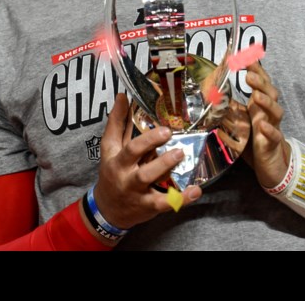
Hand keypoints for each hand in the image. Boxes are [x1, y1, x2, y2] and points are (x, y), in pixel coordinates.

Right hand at [92, 94, 201, 231]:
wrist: (108, 209)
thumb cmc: (113, 172)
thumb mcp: (111, 149)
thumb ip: (117, 123)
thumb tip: (122, 96)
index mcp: (118, 160)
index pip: (130, 148)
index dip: (147, 139)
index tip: (165, 128)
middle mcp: (126, 177)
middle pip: (139, 165)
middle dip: (155, 152)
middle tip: (172, 138)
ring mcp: (138, 192)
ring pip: (150, 182)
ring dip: (166, 168)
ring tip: (182, 155)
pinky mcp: (149, 206)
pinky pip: (165, 203)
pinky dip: (181, 199)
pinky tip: (196, 191)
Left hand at [241, 61, 289, 189]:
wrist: (270, 163)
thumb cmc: (255, 139)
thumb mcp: (240, 122)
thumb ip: (231, 108)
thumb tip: (213, 95)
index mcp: (259, 105)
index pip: (261, 83)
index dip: (256, 70)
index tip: (246, 57)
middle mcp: (268, 113)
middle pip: (271, 93)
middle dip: (261, 83)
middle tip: (249, 74)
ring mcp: (273, 127)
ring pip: (276, 111)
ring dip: (266, 102)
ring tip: (256, 96)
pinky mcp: (272, 144)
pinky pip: (274, 135)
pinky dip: (269, 129)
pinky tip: (262, 125)